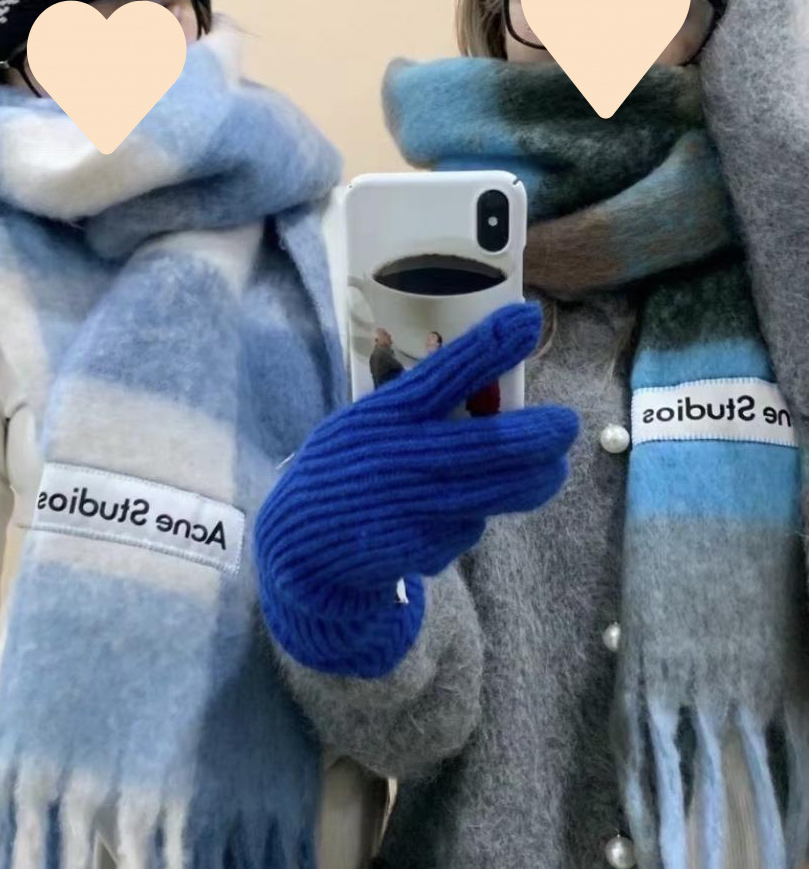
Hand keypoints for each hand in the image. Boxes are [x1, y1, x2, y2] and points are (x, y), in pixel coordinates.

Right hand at [255, 301, 578, 610]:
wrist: (302, 546)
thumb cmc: (342, 466)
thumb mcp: (360, 422)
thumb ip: (404, 396)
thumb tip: (454, 357)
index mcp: (381, 417)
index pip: (442, 375)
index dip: (488, 347)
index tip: (527, 320)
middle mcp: (398, 459)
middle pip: (487, 444)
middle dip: (538, 434)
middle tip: (567, 425)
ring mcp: (411, 507)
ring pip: (494, 492)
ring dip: (533, 480)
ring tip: (550, 470)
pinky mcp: (421, 547)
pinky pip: (467, 527)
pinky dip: (471, 518)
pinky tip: (453, 513)